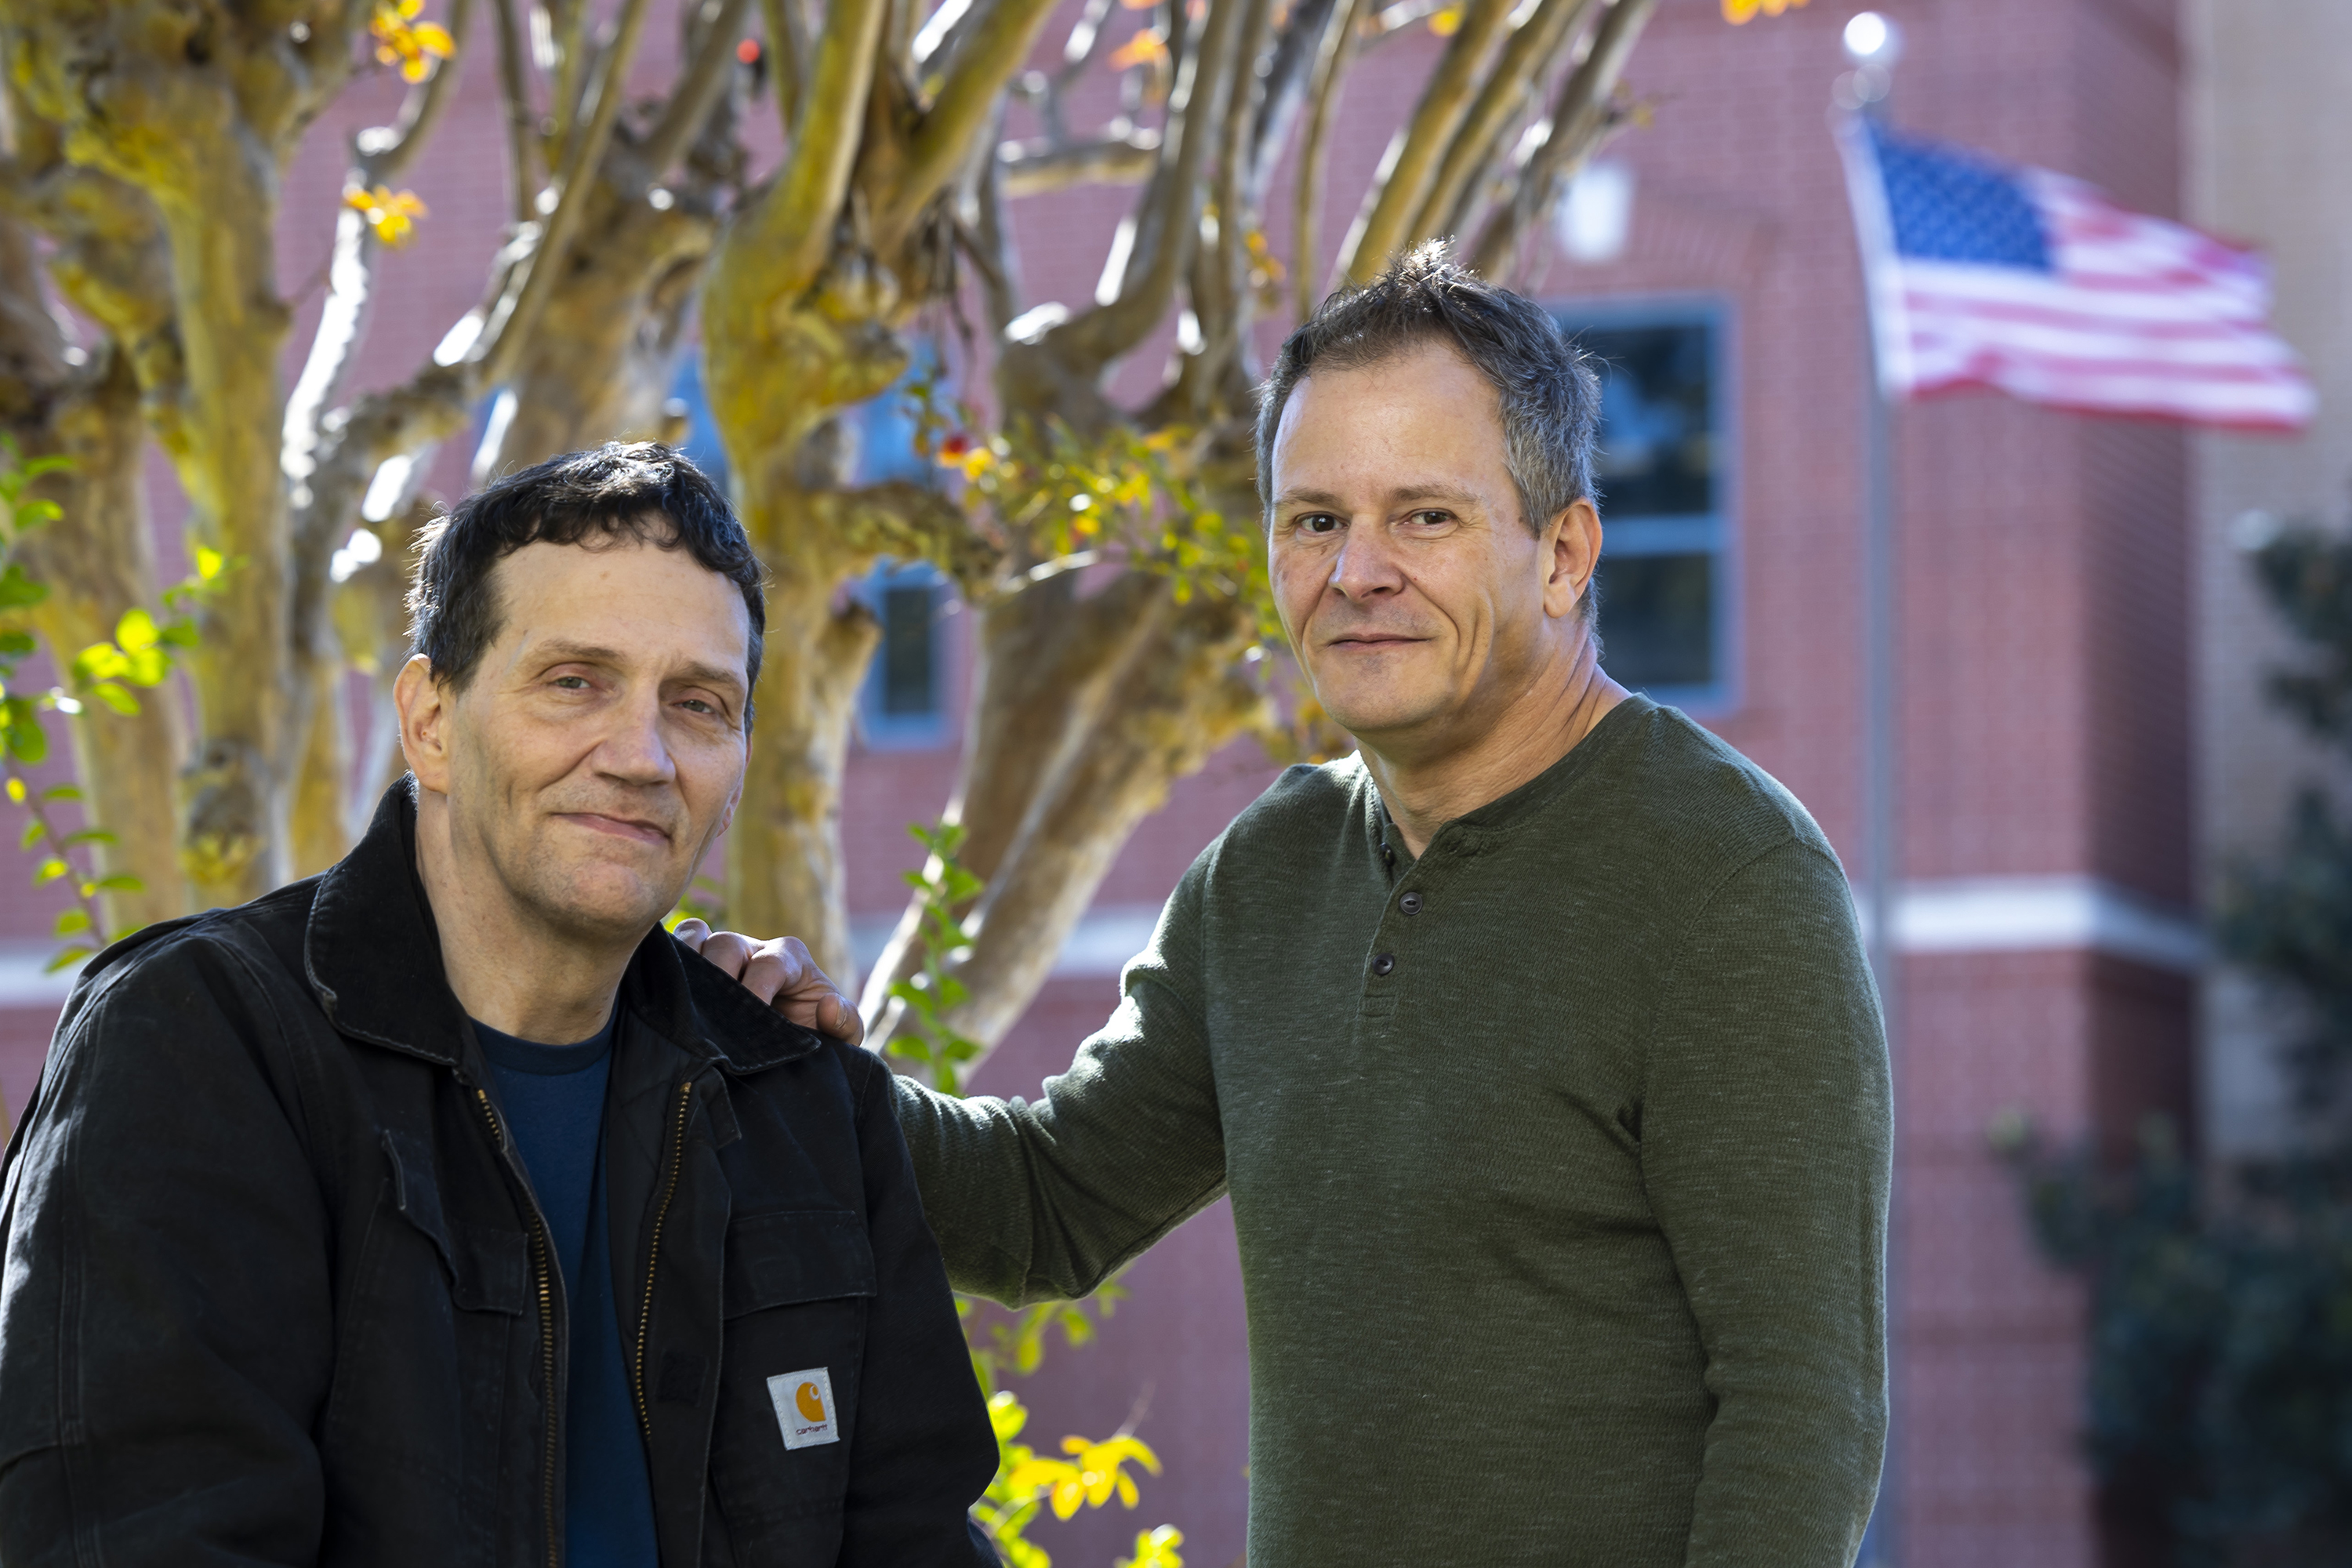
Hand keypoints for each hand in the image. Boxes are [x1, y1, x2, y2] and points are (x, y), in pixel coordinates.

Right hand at [672, 920, 865, 1045]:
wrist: (787, 1045)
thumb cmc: (814, 1034)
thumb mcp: (842, 1036)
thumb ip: (847, 1023)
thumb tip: (829, 1006)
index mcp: (790, 957)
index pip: (768, 964)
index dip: (756, 992)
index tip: (751, 1023)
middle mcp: (755, 947)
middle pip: (727, 945)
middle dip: (719, 979)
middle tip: (712, 1018)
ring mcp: (723, 950)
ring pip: (698, 938)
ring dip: (689, 965)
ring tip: (687, 1004)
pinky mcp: (698, 959)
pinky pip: (679, 940)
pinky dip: (670, 957)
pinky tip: (667, 991)